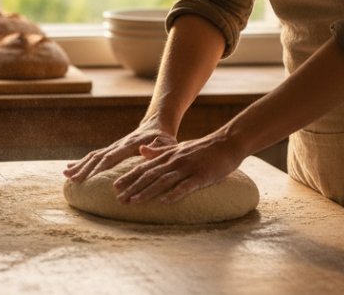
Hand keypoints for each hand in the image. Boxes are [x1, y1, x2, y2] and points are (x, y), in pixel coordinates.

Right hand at [63, 120, 176, 181]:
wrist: (157, 124)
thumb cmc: (165, 138)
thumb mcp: (166, 143)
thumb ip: (157, 148)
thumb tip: (143, 151)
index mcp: (130, 144)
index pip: (112, 157)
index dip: (99, 168)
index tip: (88, 179)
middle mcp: (118, 144)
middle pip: (98, 157)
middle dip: (84, 169)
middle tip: (72, 181)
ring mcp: (114, 146)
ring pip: (93, 156)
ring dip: (79, 166)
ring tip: (66, 176)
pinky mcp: (112, 149)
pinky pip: (94, 156)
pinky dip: (81, 162)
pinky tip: (70, 169)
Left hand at [112, 129, 244, 204]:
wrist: (228, 142)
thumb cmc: (204, 148)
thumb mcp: (179, 147)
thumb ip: (160, 151)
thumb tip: (141, 151)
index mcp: (169, 155)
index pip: (145, 167)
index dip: (130, 177)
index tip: (115, 187)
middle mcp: (175, 160)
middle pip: (150, 175)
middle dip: (133, 188)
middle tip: (119, 200)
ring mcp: (188, 168)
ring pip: (163, 181)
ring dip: (147, 192)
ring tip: (134, 202)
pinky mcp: (202, 176)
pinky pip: (186, 186)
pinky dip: (174, 194)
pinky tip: (164, 202)